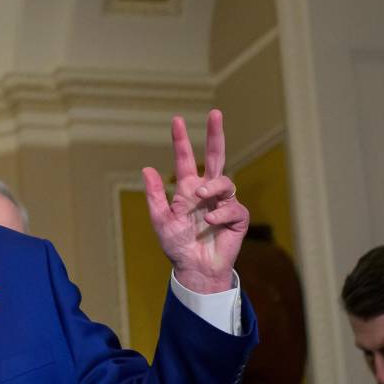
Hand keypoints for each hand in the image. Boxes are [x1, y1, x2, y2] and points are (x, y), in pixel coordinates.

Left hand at [140, 110, 247, 293]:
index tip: (176, 120)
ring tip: (199, 196)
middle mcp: (207, 191)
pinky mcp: (237, 218)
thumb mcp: (161, 220)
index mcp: (187, 188)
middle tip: (215, 114)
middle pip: (216, 156)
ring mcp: (224, 202)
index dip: (181, 140)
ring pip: (225, 181)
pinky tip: (211, 220)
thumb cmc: (177, 245)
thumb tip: (147, 169)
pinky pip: (233, 207)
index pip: (186, 159)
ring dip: (213, 185)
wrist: (194, 269)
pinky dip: (221, 212)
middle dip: (215, 135)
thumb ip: (155, 196)